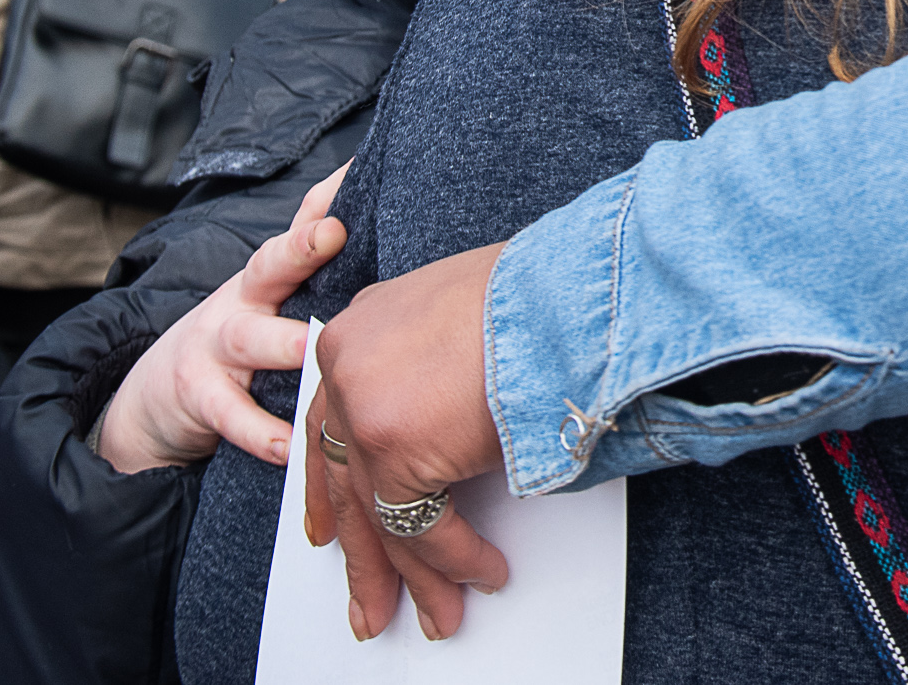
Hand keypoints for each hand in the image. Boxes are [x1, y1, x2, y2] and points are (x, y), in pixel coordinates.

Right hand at [94, 166, 348, 474]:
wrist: (153, 399)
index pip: (297, 229)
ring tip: (315, 352)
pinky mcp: (200, 397)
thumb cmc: (241, 344)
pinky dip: (262, 434)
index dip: (322, 201)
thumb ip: (315, 276)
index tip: (355, 173)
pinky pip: (232, 415)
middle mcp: (242, 301)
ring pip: (252, 340)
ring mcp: (216, 348)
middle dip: (299, 248)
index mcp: (268, 278)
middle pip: (268, 266)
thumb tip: (382, 226)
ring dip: (286, 345)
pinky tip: (291, 447)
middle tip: (332, 234)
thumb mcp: (270, 304)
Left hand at [308, 243, 508, 642]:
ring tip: (435, 613)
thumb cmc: (546, 294)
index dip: (334, 481)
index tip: (332, 525)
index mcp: (360, 328)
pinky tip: (482, 573)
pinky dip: (455, 560)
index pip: (331, 420)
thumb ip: (435, 366)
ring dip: (408, 574)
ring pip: (375, 513)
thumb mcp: (467, 316)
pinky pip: (420, 527)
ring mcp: (364, 409)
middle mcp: (346, 366)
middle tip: (369, 598)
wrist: (576, 294)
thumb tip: (450, 422)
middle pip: (344, 476)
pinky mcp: (395, 450)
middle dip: (364, 549)